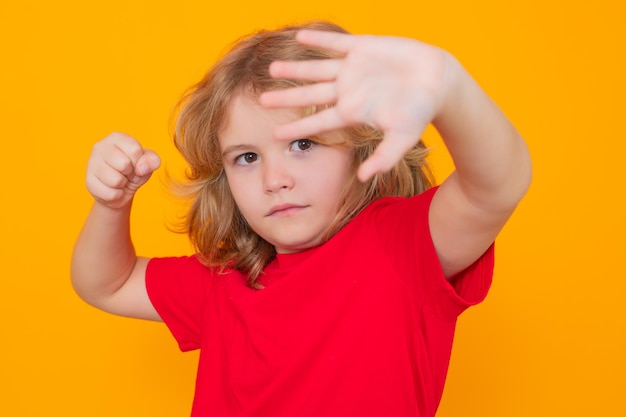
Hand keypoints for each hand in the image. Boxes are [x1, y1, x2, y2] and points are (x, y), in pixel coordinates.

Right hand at [85, 132, 160, 208]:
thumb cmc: (135, 170)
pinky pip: (110, 194)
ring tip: (120, 180)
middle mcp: (100, 146)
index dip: (140, 161)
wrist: (122, 190)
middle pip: (124, 164)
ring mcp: (91, 164)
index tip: (136, 163)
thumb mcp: (149, 163)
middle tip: (127, 173)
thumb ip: (152, 160)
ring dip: (122, 184)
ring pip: (116, 180)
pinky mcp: (89, 182)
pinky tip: (112, 188)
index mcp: (116, 137)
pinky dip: (116, 195)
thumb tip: (141, 168)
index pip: (135, 149)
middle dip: (130, 173)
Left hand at [260, 29, 456, 181]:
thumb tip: (363, 178)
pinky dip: (318, 41)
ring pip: (317, 69)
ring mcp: (353, 69)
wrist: (437, 81)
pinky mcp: (363, 48)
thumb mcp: (402, 139)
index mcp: (352, 112)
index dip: (297, 128)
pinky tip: (299, 38)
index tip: (275, 136)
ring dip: (295, 68)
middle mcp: (347, 91)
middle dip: (286, 98)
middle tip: (262, 100)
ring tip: (272, 68)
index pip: (318, 122)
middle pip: (309, 95)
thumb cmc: (419, 113)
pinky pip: (336, 43)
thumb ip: (383, 158)